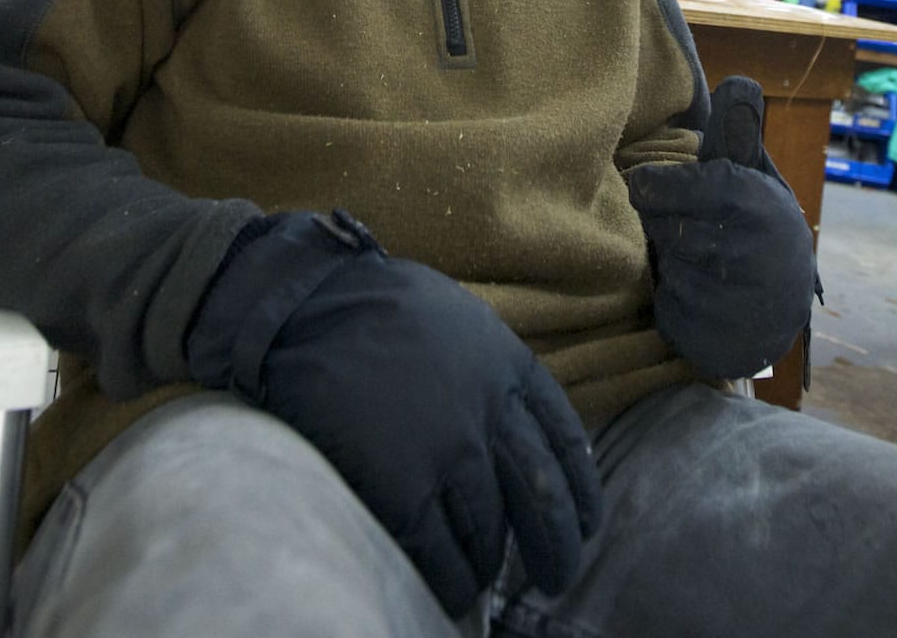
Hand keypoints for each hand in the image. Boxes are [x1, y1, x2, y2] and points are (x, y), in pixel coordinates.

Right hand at [186, 211, 601, 616]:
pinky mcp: (403, 488)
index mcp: (509, 366)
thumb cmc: (379, 309)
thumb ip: (493, 372)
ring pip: (490, 534)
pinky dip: (451, 581)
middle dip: (556, 547)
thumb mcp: (459, 321)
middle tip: (555, 575)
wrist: (310, 307)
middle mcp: (491, 413)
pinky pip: (441, 555)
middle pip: (543, 498)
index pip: (566, 442)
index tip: (587, 523)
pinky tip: (451, 589)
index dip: (582, 492)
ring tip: (483, 577)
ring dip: (491, 565)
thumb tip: (518, 428)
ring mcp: (449, 452)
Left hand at [627, 75, 816, 379]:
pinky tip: (689, 290)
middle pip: (665, 224)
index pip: (689, 186)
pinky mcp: (709, 333)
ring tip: (687, 256)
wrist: (780, 307)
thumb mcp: (755, 177)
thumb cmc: (757, 225)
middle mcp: (747, 251)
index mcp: (756, 204)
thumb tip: (739, 80)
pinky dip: (668, 296)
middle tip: (671, 223)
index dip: (658, 184)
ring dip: (665, 259)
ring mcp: (730, 298)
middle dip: (660, 222)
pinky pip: (665, 305)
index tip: (640, 183)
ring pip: (664, 263)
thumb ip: (738, 135)